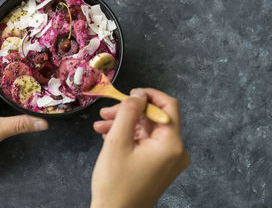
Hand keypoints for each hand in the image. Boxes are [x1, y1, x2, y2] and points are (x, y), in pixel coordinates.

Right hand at [91, 88, 189, 207]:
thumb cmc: (115, 181)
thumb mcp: (118, 141)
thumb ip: (128, 112)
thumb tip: (138, 94)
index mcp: (171, 145)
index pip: (169, 106)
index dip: (149, 95)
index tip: (129, 94)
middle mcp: (176, 151)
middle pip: (154, 118)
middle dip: (129, 112)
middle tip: (105, 112)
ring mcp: (167, 160)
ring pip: (147, 130)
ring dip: (124, 124)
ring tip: (100, 126)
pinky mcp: (158, 167)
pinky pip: (145, 143)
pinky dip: (128, 137)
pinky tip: (107, 136)